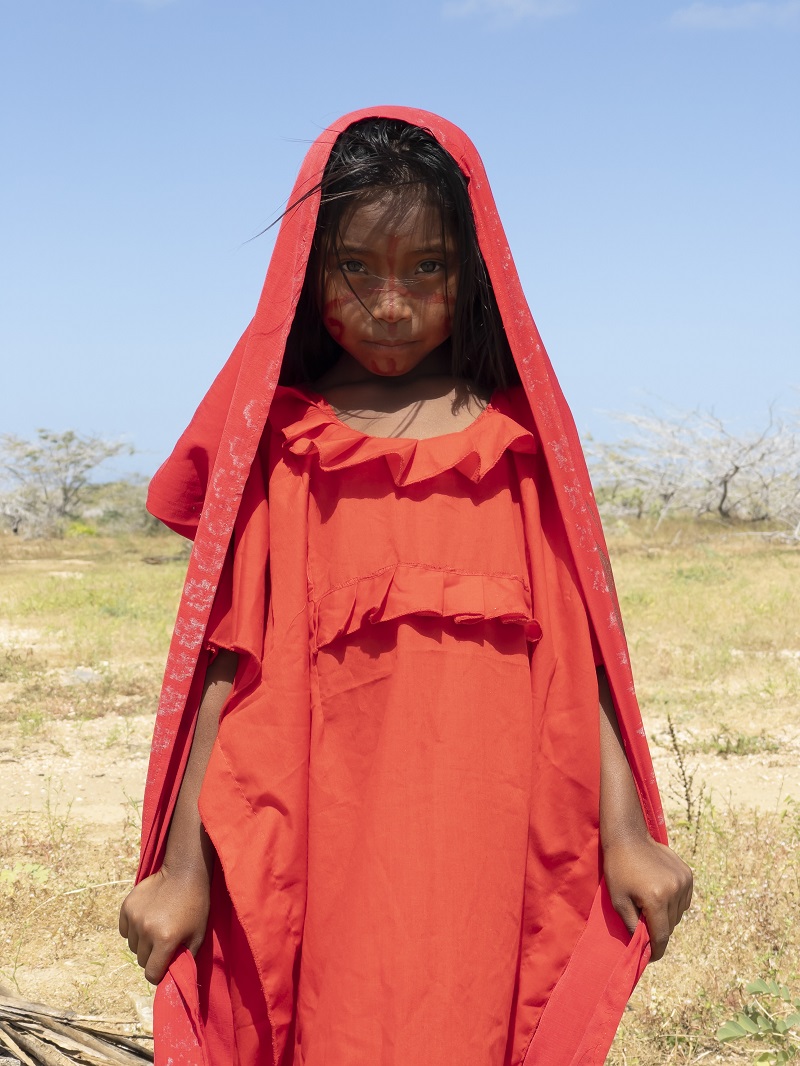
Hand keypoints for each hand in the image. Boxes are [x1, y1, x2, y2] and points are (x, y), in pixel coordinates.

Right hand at [118, 865, 210, 983]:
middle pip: (142, 960)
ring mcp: (135, 918)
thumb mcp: (198, 934)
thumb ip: (186, 958)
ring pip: (133, 946)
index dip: (158, 974)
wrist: (184, 872)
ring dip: (143, 943)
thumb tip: (175, 975)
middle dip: (152, 957)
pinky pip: (125, 931)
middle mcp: (147, 931)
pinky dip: (133, 930)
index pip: (152, 974)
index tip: (164, 967)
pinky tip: (146, 919)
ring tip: (156, 928)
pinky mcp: (126, 907)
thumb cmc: (196, 905)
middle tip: (163, 943)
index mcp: (166, 940)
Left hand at [603, 833, 692, 961]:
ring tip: (650, 906)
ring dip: (666, 917)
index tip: (649, 958)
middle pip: (670, 926)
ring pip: (679, 914)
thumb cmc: (618, 868)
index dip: (655, 951)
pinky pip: (684, 900)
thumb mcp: (618, 899)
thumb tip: (642, 945)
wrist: (629, 835)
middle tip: (644, 928)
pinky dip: (674, 904)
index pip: (661, 936)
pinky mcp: (688, 875)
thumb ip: (631, 925)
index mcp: (656, 899)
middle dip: (658, 931)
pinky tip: (661, 895)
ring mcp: (684, 882)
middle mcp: (674, 891)